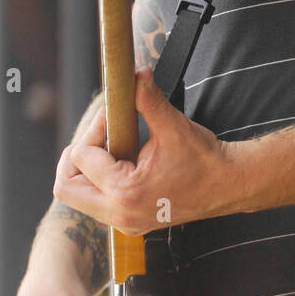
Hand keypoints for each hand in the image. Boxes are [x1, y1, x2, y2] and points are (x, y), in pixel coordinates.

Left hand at [53, 67, 238, 232]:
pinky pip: (96, 202)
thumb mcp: (173, 126)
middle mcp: (120, 214)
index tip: (115, 114)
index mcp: (126, 192)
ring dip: (87, 169)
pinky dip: (99, 180)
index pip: (81, 158)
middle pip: (65, 188)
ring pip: (78, 197)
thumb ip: (148, 99)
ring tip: (114, 146)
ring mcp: (124, 222)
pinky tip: (123, 161)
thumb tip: (135, 73)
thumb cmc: (204, 160)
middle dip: (76, 156)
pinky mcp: (130, 221)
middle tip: (100, 135)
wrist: (228, 185)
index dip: (94, 129)